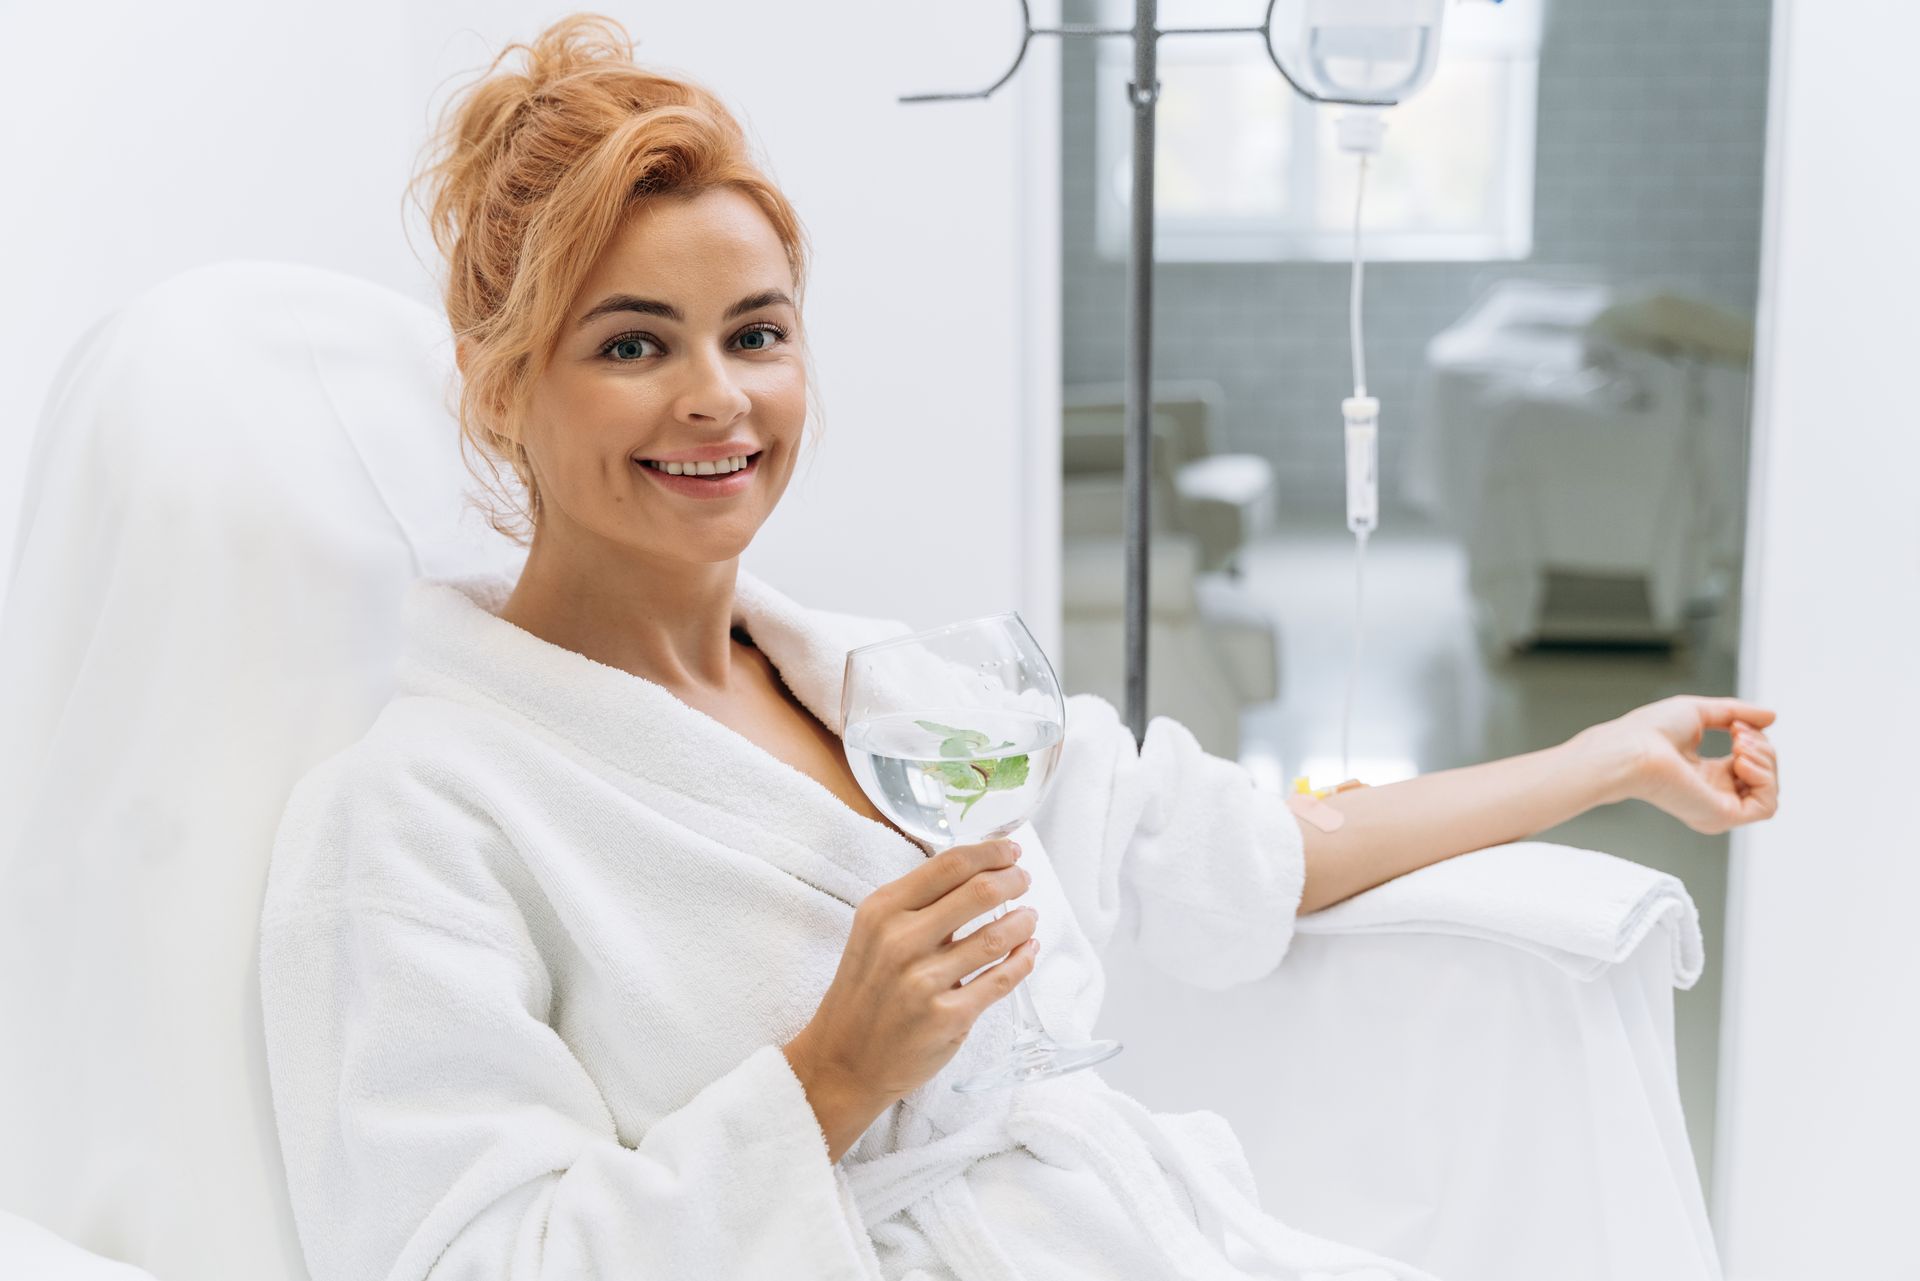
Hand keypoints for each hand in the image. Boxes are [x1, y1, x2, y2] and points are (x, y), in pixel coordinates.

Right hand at [783, 837, 1036, 1158]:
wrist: (842, 1061)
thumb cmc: (864, 992)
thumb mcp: (873, 935)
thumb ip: (917, 905)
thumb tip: (975, 872)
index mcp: (882, 911)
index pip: (949, 865)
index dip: (990, 852)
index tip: (1011, 849)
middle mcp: (901, 941)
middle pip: (978, 892)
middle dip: (1013, 880)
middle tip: (1024, 880)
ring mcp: (924, 981)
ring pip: (995, 937)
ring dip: (1023, 921)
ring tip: (1029, 917)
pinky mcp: (947, 1017)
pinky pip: (1000, 981)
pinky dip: (1022, 961)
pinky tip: (1028, 951)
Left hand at [1579, 695, 1780, 834]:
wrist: (1631, 749)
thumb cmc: (1650, 730)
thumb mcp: (1700, 711)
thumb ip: (1736, 713)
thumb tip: (1772, 717)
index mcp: (1705, 774)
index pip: (1750, 763)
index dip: (1755, 740)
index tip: (1736, 724)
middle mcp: (1713, 794)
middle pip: (1764, 775)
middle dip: (1762, 747)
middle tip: (1738, 733)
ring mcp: (1717, 807)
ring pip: (1769, 790)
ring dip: (1765, 760)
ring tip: (1739, 745)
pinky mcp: (1721, 817)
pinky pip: (1766, 807)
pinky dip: (1764, 779)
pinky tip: (1740, 761)